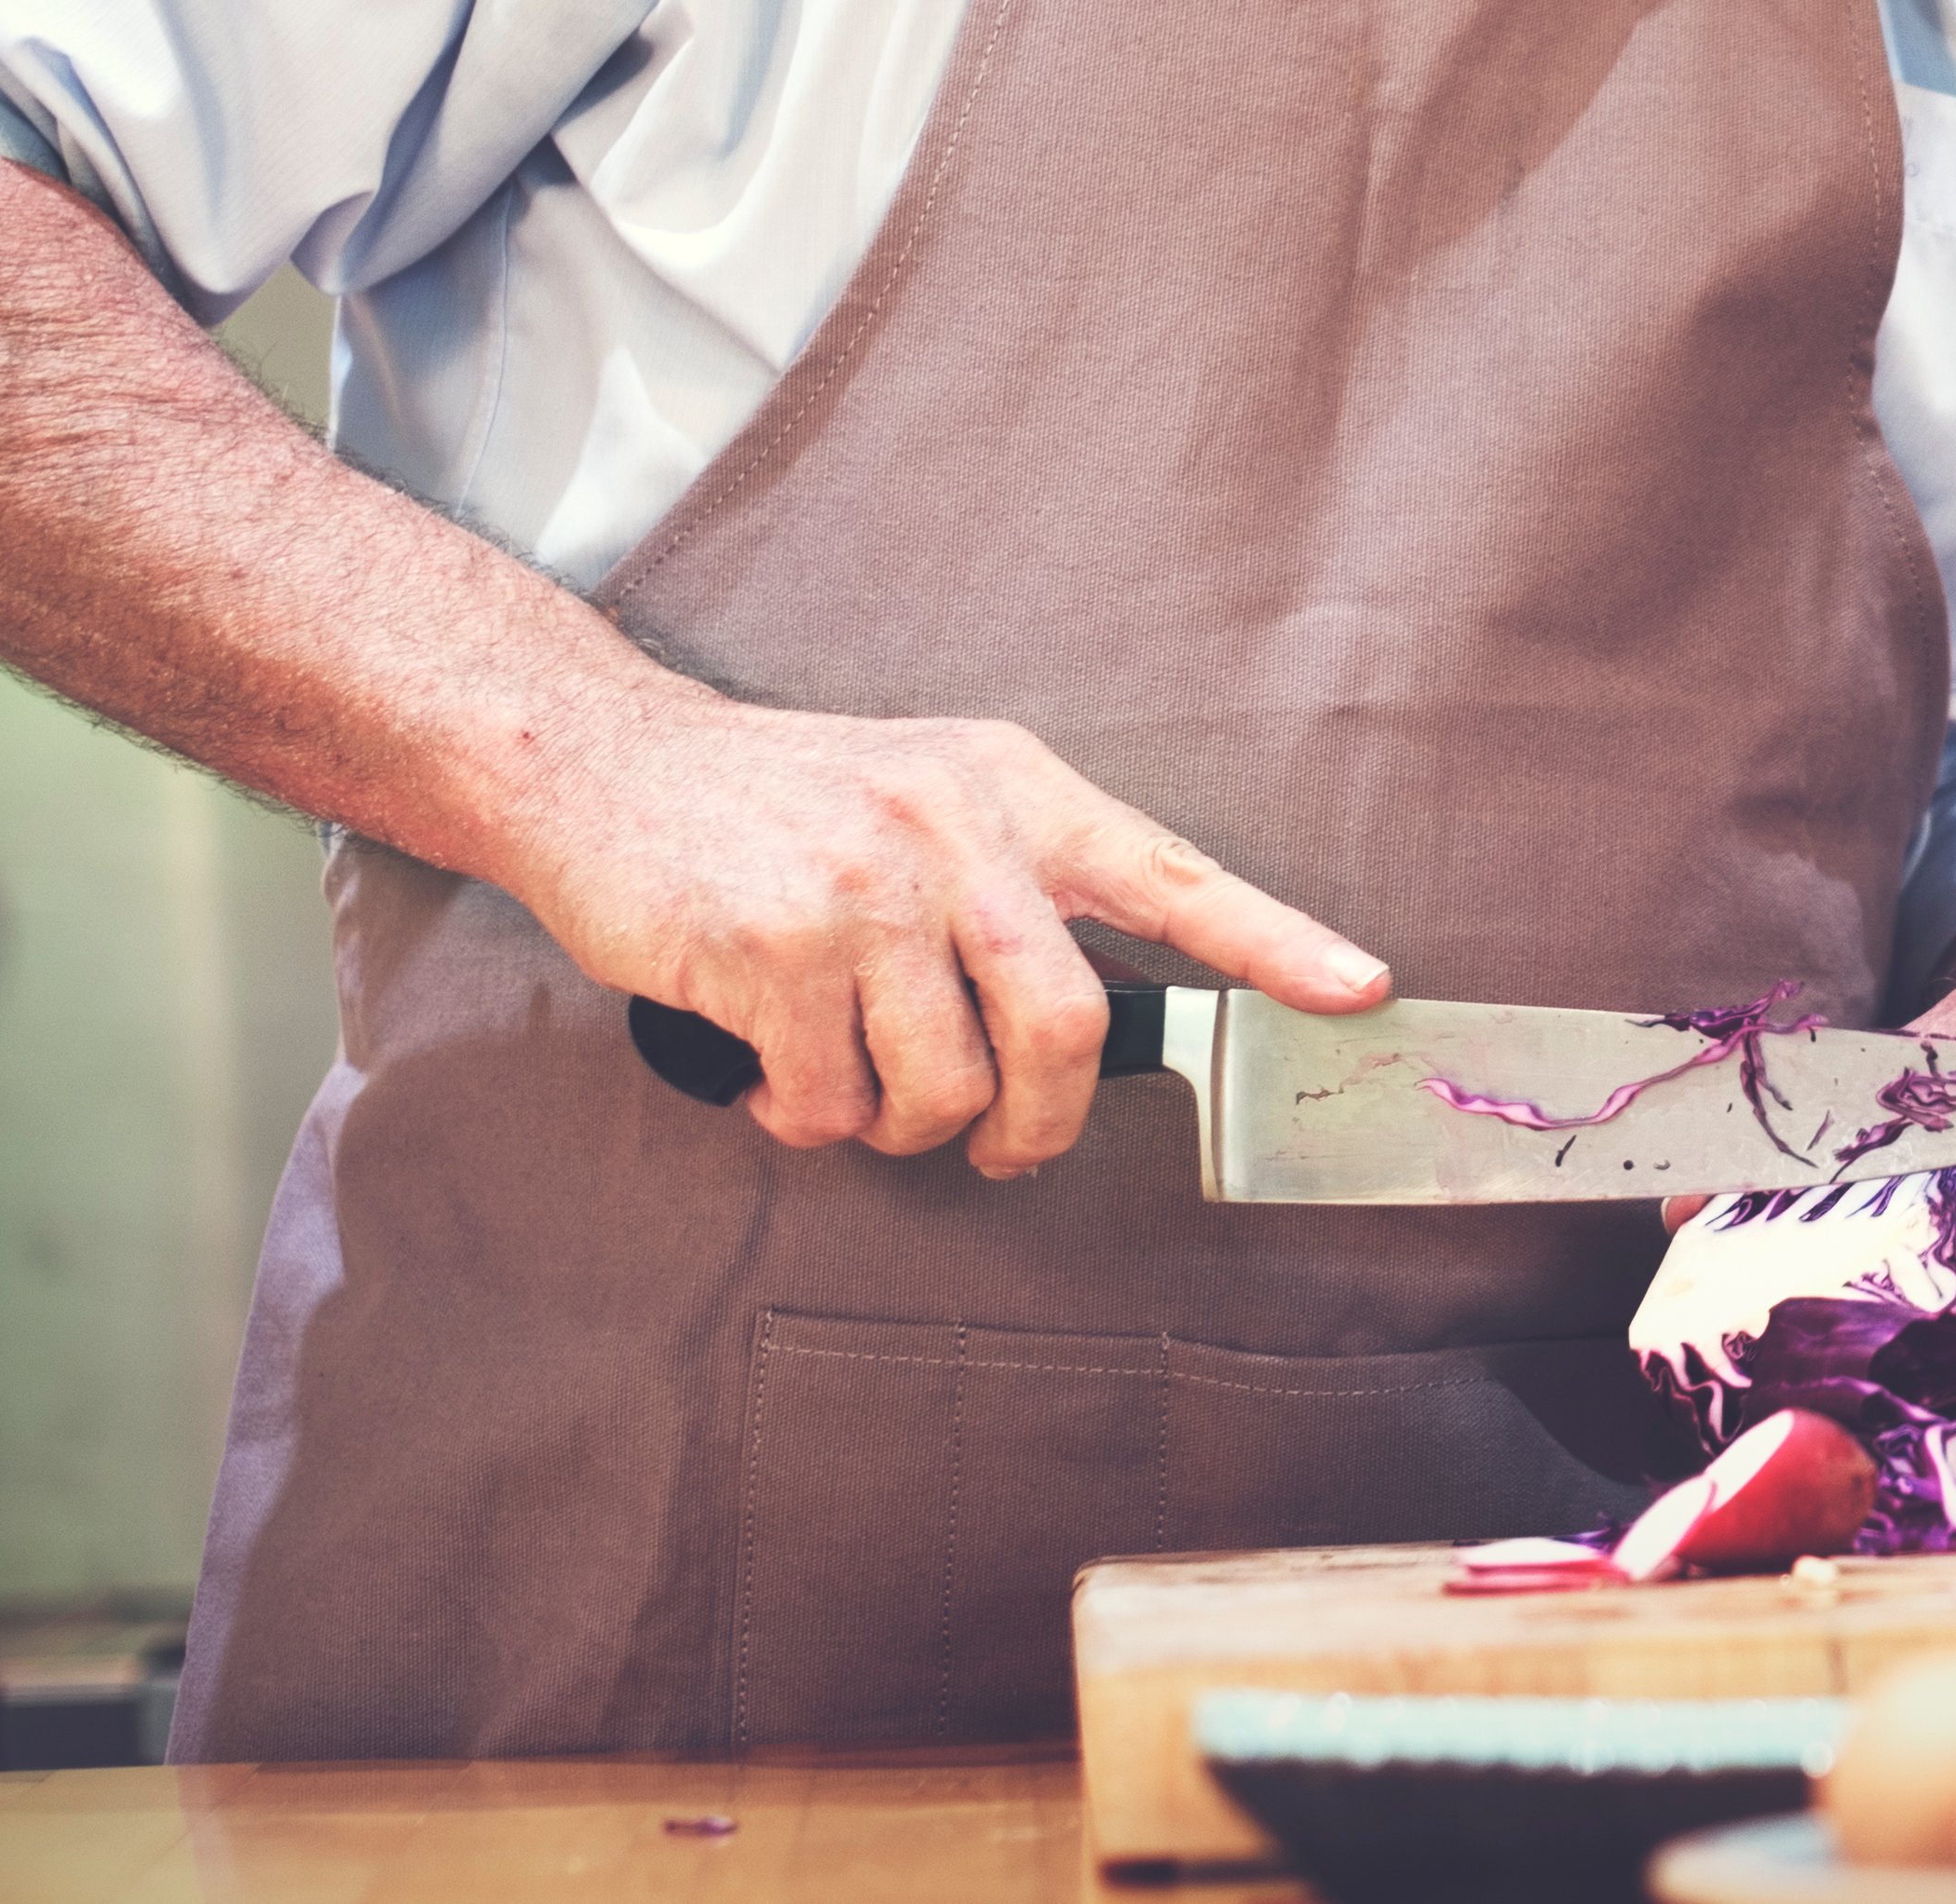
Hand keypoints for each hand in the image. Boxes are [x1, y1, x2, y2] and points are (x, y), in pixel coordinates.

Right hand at [492, 701, 1389, 1174]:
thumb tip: (1096, 1022)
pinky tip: (775, 1072)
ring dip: (901, 1123)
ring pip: (948, 1085)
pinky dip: (809, 1117)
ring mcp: (861, 885)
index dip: (1272, 940)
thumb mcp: (924, 785)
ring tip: (851, 1083)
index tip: (1361, 988)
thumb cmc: (775, 800)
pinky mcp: (770, 947)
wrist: (595, 759)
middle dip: (1040, 1125)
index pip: (1170, 872)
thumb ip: (1018, 879)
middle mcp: (952, 827)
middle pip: (1068, 1028)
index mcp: (1012, 788)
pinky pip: (835, 1101)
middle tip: (999, 1148)